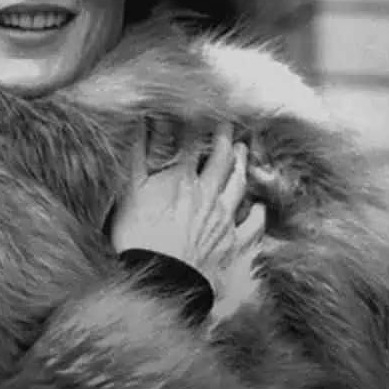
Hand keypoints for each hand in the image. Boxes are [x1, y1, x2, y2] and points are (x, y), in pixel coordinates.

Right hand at [111, 121, 265, 278]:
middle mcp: (207, 193)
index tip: (202, 108)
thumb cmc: (138, 237)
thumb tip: (142, 124)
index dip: (199, 124)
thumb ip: (137, 156)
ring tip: (244, 152)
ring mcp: (223, 219)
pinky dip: (257, 214)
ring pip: (238, 185)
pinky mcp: (232, 244)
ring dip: (242, 167)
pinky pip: (252, 226)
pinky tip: (259, 207)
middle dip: (226, 139)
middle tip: (230, 126)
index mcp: (181, 178)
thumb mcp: (129, 192)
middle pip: (222, 159)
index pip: (194, 142)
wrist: (160, 280)